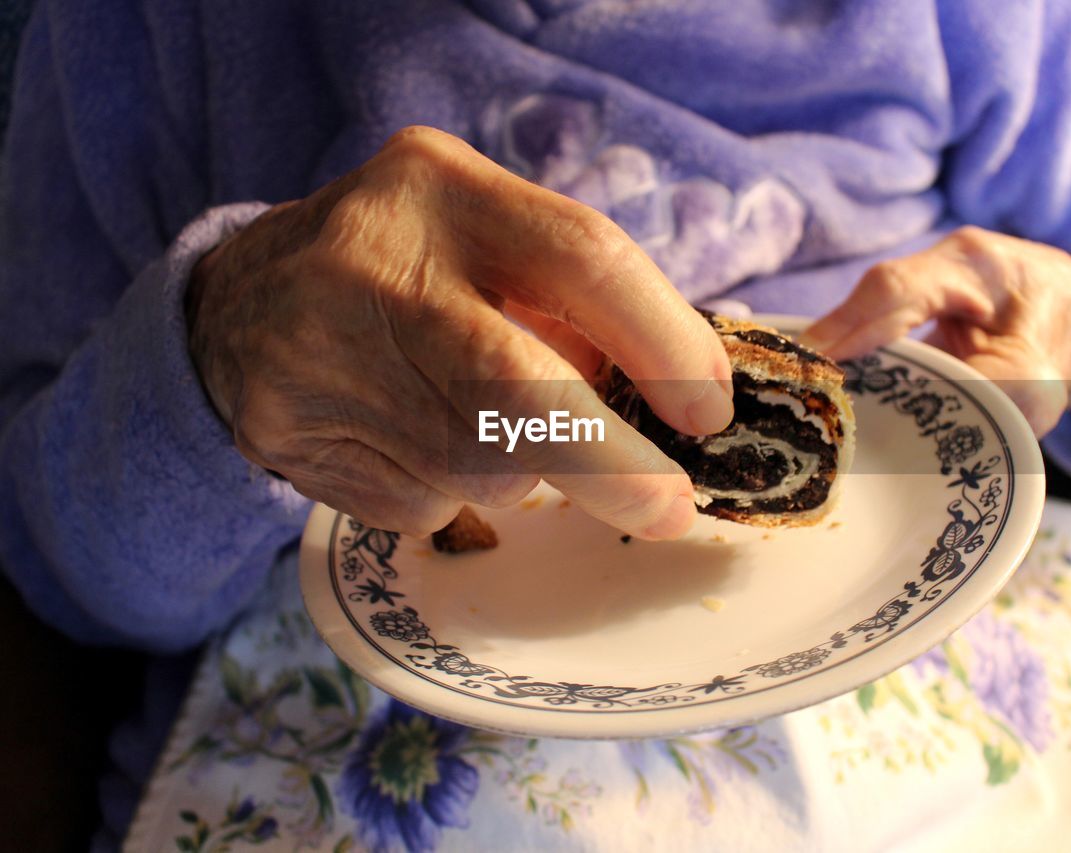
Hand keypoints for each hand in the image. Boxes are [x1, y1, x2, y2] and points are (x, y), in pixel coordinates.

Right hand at [186, 127, 733, 538]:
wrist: (237, 305)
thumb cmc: (406, 267)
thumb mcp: (483, 238)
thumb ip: (572, 300)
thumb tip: (681, 396)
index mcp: (443, 189)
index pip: (583, 256)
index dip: (666, 343)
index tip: (708, 411)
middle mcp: (373, 264)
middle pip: (519, 387)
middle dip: (614, 466)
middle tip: (671, 507)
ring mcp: (319, 356)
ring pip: (478, 466)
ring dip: (523, 472)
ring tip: (486, 425)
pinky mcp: (291, 438)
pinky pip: (425, 503)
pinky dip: (454, 490)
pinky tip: (415, 441)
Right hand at [800, 226, 1070, 435]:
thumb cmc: (1060, 348)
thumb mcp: (1036, 383)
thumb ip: (983, 393)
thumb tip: (920, 418)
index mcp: (975, 265)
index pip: (894, 289)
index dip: (846, 325)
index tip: (811, 365)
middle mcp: (944, 261)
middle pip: (869, 298)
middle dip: (828, 342)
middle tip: (788, 385)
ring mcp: (927, 279)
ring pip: (867, 312)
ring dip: (835, 354)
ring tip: (797, 391)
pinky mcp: (915, 304)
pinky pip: (874, 327)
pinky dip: (851, 358)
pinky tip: (826, 387)